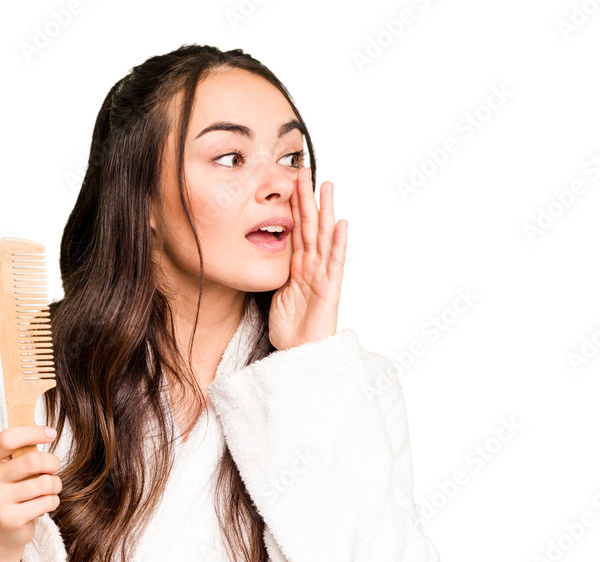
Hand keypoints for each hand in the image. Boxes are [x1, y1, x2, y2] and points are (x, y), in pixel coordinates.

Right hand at [0, 425, 61, 552]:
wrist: (3, 528)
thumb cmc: (13, 487)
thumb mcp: (11, 464)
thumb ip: (23, 447)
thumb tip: (46, 429)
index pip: (7, 438)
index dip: (33, 432)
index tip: (52, 433)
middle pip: (32, 460)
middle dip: (52, 462)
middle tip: (53, 467)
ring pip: (44, 483)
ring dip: (55, 484)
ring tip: (49, 487)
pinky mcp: (10, 519)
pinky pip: (47, 502)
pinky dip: (53, 500)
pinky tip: (44, 503)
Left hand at [269, 167, 348, 350]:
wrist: (299, 354)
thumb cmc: (290, 327)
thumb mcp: (275, 291)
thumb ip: (273, 271)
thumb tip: (258, 252)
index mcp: (298, 264)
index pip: (296, 227)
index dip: (293, 204)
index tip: (288, 179)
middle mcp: (312, 265)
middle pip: (310, 224)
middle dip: (307, 197)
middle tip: (304, 169)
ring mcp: (323, 274)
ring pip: (324, 236)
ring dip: (326, 210)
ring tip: (328, 186)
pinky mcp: (330, 288)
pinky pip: (335, 262)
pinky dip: (339, 242)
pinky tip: (341, 223)